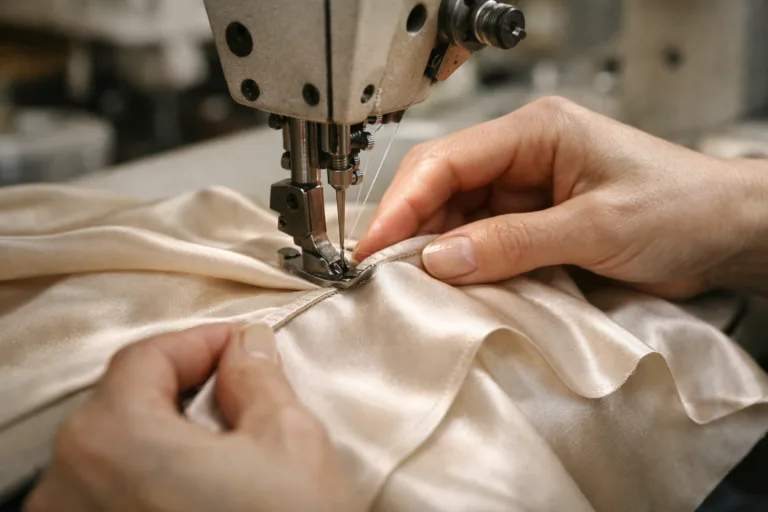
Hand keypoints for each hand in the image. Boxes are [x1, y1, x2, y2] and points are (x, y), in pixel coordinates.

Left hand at [26, 324, 359, 511]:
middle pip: (122, 405)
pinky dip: (151, 483)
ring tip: (226, 446)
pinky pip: (111, 499)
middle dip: (184, 388)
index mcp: (115, 441)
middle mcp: (71, 490)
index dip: (201, 341)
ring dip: (167, 437)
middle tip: (239, 386)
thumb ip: (258, 377)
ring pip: (115, 456)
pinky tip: (201, 495)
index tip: (237, 343)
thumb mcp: (289, 442)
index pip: (147, 357)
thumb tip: (247, 349)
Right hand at [355, 97, 767, 298]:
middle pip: (442, 186)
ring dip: (432, 249)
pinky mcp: (531, 223)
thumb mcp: (595, 226)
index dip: (403, 203)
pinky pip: (480, 241)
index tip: (375, 245)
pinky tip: (448, 286)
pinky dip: (462, 264)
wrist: (726, 232)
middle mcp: (522, 155)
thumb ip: (513, 242)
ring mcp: (525, 190)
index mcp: (536, 131)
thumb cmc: (681, 207)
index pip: (447, 160)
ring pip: (455, 216)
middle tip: (380, 271)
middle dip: (408, 227)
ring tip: (409, 285)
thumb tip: (440, 259)